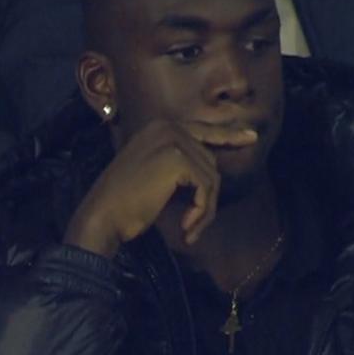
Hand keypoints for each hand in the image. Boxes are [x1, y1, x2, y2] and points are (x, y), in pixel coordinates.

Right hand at [62, 120, 257, 257]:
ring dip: (204, 209)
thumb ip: (180, 162)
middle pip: (210, 160)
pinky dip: (202, 211)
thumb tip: (214, 164)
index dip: (228, 135)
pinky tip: (186, 227)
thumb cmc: (124, 202)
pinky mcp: (178, 158)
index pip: (203, 130)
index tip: (251, 138)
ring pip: (212, 177)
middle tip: (194, 224)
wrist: (102, 215)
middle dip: (207, 197)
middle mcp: (167, 126)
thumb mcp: (153, 173)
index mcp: (159, 126)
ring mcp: (173, 140)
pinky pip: (207, 187)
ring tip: (188, 228)